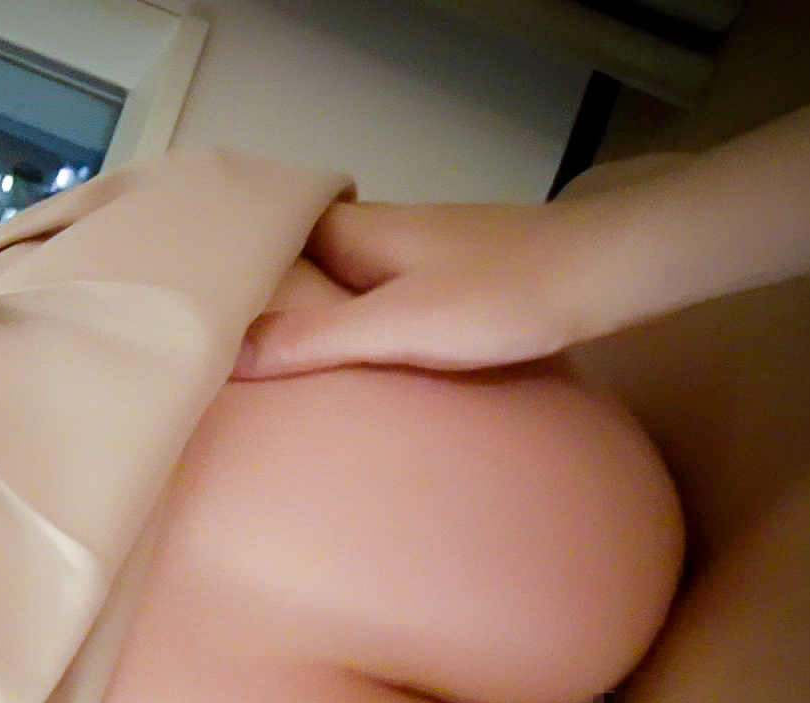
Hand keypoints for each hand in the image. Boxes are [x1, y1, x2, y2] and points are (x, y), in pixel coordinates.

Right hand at [237, 199, 613, 377]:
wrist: (609, 275)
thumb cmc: (502, 295)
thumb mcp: (395, 326)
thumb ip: (312, 339)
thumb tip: (226, 354)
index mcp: (358, 231)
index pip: (274, 230)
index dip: (237, 258)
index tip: (199, 294)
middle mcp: (385, 233)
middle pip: (307, 259)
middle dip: (272, 293)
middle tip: (225, 340)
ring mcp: (425, 256)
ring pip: (349, 281)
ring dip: (320, 313)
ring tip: (278, 361)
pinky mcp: (459, 283)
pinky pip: (387, 300)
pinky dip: (363, 325)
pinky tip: (361, 364)